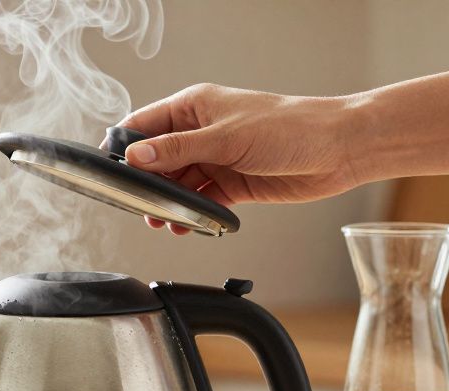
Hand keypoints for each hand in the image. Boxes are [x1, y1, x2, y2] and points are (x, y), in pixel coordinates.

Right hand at [110, 84, 364, 233]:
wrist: (337, 150)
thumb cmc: (290, 127)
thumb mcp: (226, 138)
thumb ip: (178, 150)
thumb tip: (136, 155)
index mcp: (195, 108)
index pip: (144, 124)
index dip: (124, 147)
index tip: (111, 172)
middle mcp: (202, 133)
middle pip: (157, 160)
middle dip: (145, 183)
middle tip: (139, 205)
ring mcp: (217, 159)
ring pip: (178, 185)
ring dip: (168, 203)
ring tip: (162, 221)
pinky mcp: (232, 184)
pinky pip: (201, 202)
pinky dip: (192, 215)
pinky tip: (187, 225)